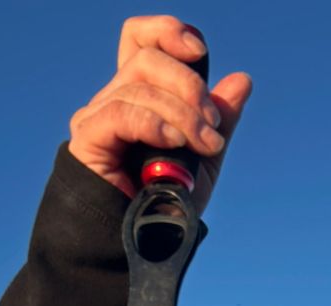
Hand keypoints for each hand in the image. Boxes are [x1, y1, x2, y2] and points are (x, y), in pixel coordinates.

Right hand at [68, 15, 251, 212]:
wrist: (140, 248)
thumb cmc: (166, 208)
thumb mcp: (203, 161)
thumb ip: (219, 121)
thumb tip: (241, 80)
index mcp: (140, 96)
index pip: (142, 40)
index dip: (168, 32)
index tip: (199, 51)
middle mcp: (115, 99)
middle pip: (147, 59)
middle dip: (189, 86)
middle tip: (212, 126)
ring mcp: (98, 117)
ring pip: (139, 86)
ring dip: (182, 114)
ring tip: (204, 146)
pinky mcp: (89, 139)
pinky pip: (121, 113)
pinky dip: (154, 123)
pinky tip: (174, 143)